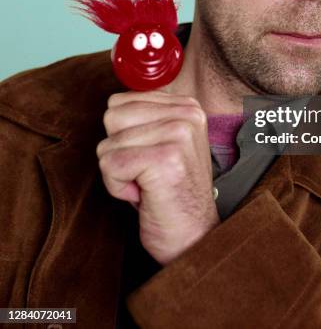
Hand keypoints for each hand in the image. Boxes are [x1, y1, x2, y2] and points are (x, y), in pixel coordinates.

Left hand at [96, 91, 219, 264]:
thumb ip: (144, 118)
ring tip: (147, 183)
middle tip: (146, 173)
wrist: (193, 237)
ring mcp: (178, 134)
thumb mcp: (162, 143)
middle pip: (112, 118)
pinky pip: (110, 165)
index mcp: (187, 106)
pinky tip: (145, 195)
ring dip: (118, 172)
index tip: (148, 157)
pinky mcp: (165, 159)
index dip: (123, 136)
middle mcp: (187, 114)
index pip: (120, 101)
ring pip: (108, 143)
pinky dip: (118, 188)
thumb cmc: (170, 193)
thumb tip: (113, 102)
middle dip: (118, 151)